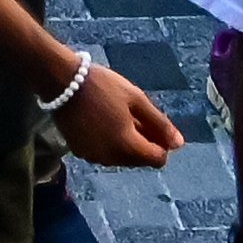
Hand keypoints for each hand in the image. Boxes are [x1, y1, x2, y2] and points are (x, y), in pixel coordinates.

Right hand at [48, 58, 182, 168]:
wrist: (62, 82)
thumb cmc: (103, 86)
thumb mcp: (136, 99)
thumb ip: (159, 123)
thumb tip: (179, 144)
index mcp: (127, 146)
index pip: (157, 159)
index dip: (162, 144)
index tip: (156, 126)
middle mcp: (110, 158)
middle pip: (139, 161)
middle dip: (144, 144)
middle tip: (139, 118)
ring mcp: (93, 156)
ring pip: (121, 159)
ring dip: (127, 145)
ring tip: (121, 118)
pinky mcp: (79, 151)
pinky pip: (103, 154)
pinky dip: (109, 144)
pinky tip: (104, 123)